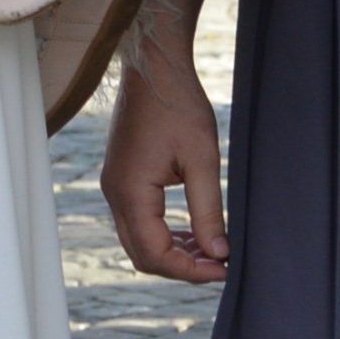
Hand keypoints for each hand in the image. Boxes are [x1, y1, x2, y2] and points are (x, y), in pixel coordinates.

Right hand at [102, 38, 228, 284]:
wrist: (154, 68)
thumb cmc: (178, 106)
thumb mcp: (201, 160)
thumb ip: (208, 211)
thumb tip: (218, 253)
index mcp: (131, 192)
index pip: (155, 254)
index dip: (191, 270)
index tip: (225, 268)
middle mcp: (115, 194)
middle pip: (142, 255)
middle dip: (181, 267)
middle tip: (220, 265)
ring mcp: (114, 186)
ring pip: (138, 241)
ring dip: (172, 252)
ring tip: (211, 251)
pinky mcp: (121, 178)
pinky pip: (137, 222)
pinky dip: (163, 234)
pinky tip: (192, 232)